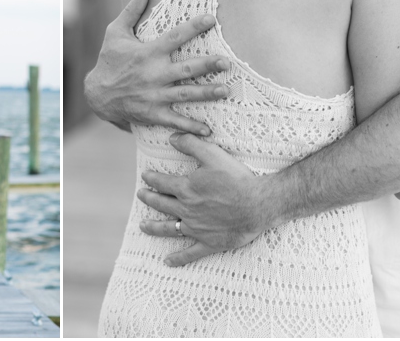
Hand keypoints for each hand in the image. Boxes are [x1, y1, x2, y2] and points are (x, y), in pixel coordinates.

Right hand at [83, 0, 229, 135]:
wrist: (97, 94)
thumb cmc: (109, 61)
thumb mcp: (115, 32)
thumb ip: (131, 11)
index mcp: (148, 53)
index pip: (174, 37)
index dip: (193, 27)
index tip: (211, 18)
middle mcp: (154, 74)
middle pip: (185, 69)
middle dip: (207, 65)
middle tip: (227, 62)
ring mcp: (155, 95)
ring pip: (185, 94)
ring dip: (206, 93)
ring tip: (226, 90)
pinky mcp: (154, 113)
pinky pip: (175, 120)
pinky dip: (191, 126)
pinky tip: (208, 130)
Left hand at [138, 133, 268, 265]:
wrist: (259, 204)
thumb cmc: (237, 178)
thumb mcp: (213, 154)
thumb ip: (190, 143)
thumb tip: (171, 137)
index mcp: (186, 189)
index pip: (162, 183)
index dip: (152, 178)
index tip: (145, 176)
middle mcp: (187, 210)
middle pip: (162, 204)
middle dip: (149, 198)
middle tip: (140, 195)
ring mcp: (197, 228)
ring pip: (170, 229)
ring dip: (154, 227)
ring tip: (142, 226)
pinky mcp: (209, 243)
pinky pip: (190, 253)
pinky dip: (178, 258)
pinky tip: (167, 261)